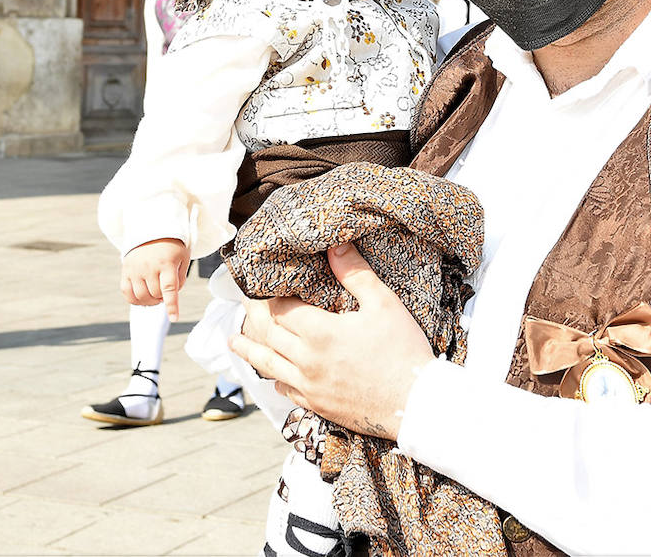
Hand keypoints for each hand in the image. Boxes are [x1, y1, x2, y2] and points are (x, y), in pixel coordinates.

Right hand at [120, 238, 188, 319]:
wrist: (152, 228)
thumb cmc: (172, 245)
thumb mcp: (183, 258)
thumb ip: (180, 279)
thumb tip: (171, 297)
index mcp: (166, 263)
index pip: (169, 289)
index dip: (171, 306)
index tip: (174, 318)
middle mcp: (149, 267)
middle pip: (155, 295)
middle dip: (162, 298)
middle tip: (165, 292)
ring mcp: (135, 269)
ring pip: (141, 297)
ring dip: (150, 301)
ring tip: (156, 295)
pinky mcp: (125, 270)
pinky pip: (127, 293)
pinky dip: (135, 300)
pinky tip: (143, 297)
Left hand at [229, 244, 432, 439]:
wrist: (416, 404)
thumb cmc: (404, 351)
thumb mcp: (384, 304)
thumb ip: (355, 273)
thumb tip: (334, 245)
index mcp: (319, 332)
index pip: (280, 308)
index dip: (270, 294)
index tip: (263, 283)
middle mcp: (306, 361)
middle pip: (267, 334)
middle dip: (254, 316)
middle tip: (243, 303)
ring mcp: (309, 386)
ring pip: (268, 365)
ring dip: (249, 350)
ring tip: (234, 342)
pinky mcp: (317, 405)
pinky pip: (286, 390)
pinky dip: (275, 378)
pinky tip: (273, 375)